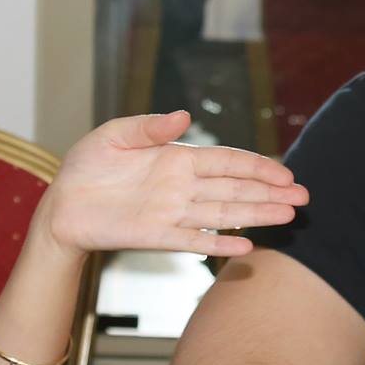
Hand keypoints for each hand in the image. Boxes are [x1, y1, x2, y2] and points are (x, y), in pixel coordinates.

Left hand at [40, 110, 307, 257]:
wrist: (61, 205)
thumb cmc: (87, 165)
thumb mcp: (113, 136)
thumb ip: (148, 127)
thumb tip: (183, 116)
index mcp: (176, 159)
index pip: (226, 162)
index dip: (257, 167)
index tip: (286, 173)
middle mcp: (182, 187)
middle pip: (235, 190)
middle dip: (270, 193)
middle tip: (304, 198)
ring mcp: (173, 213)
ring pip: (223, 214)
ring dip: (256, 216)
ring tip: (289, 217)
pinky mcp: (158, 237)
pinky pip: (194, 241)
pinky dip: (220, 245)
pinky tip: (247, 248)